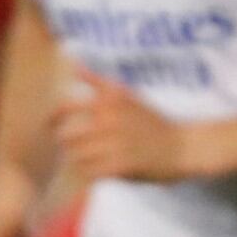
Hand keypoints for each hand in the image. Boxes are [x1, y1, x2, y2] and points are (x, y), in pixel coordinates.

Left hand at [51, 73, 193, 183]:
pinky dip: (90, 172)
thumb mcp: (126, 95)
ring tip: (89, 158)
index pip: (65, 108)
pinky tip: (100, 169)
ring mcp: (115, 143)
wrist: (182, 148)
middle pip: (66, 136)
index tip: (56, 126)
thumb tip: (74, 65)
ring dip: (78, 159)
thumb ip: (97, 82)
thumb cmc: (151, 122)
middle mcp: (110, 119)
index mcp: (109, 100)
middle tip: (73, 147)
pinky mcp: (120, 166)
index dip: (54, 120)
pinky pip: (90, 172)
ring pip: (76, 155)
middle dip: (65, 143)